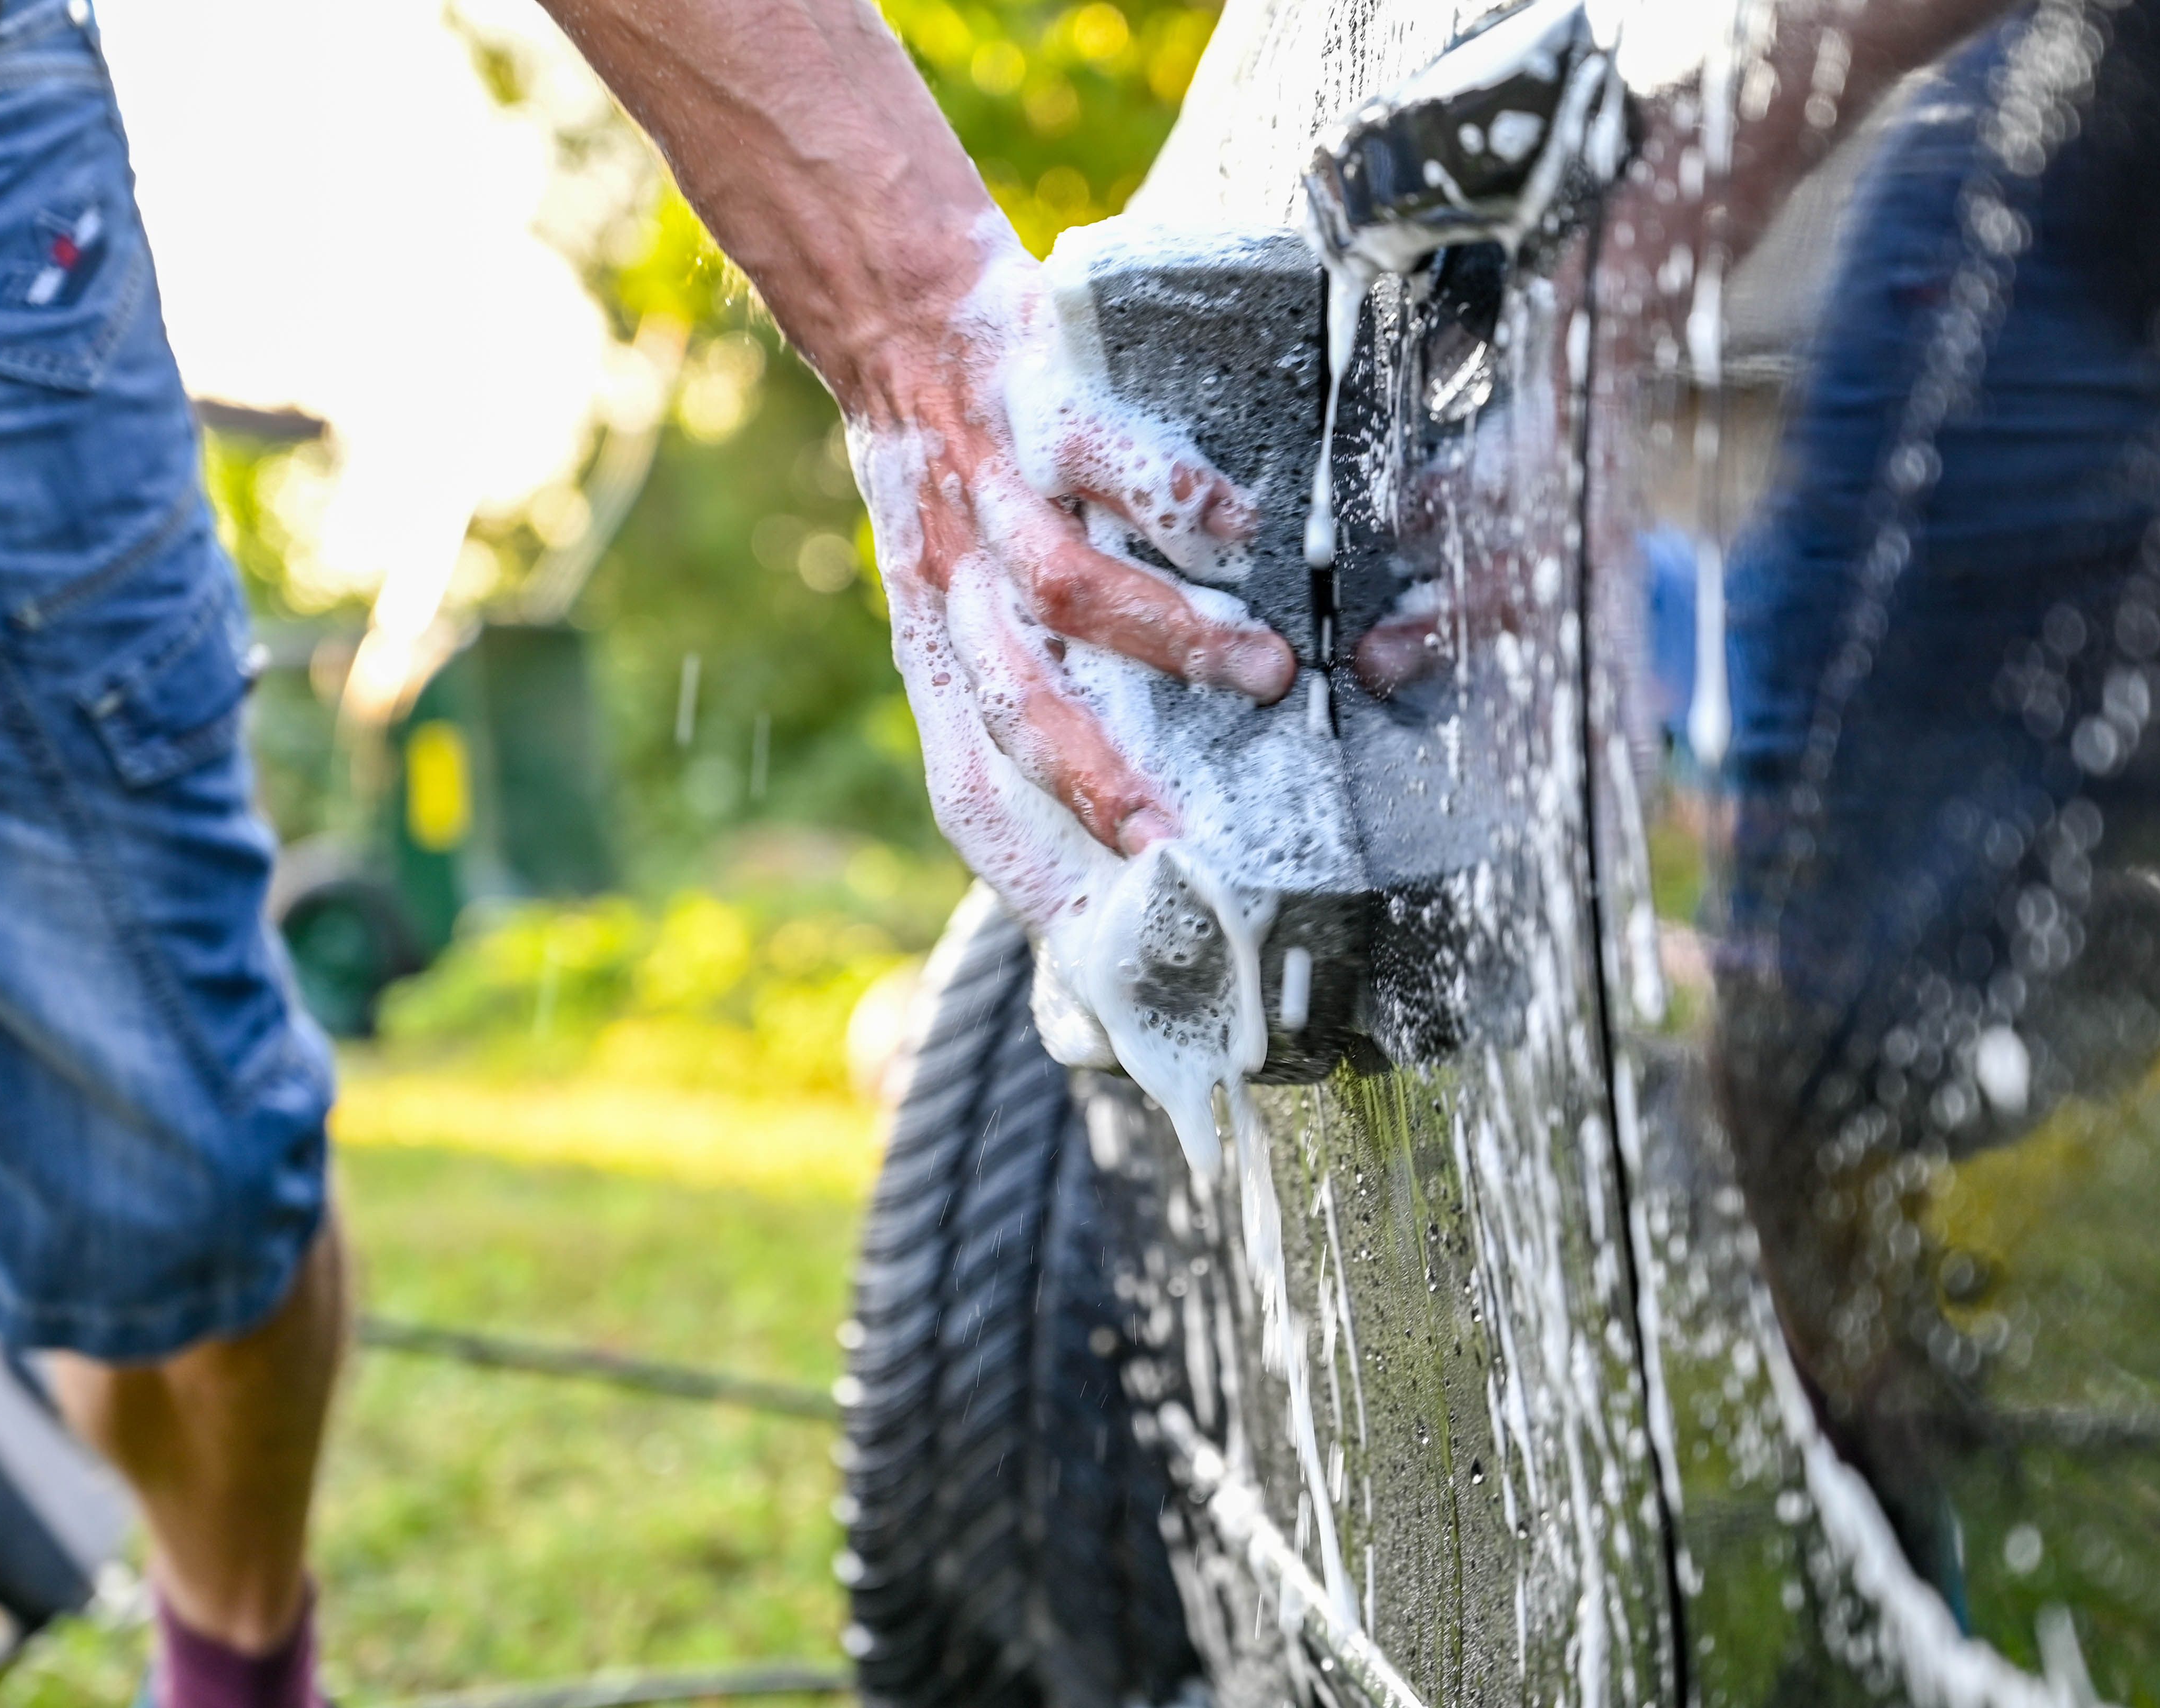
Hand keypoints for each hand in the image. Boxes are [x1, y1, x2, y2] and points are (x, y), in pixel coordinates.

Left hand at [849, 231, 1298, 928]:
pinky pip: (1106, 455)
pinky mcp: (1029, 395)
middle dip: (1101, 784)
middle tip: (1181, 845)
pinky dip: (1177, 497)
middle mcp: (959, 584)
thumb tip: (1123, 818)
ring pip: (1068, 589)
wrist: (889, 309)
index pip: (972, 794)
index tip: (1111, 947)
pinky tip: (1242, 529)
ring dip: (1172, 643)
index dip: (1031, 876)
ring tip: (1270, 679)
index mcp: (943, 654)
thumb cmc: (957, 472)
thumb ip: (1031, 695)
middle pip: (1018, 708)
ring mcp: (993, 491)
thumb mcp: (960, 598)